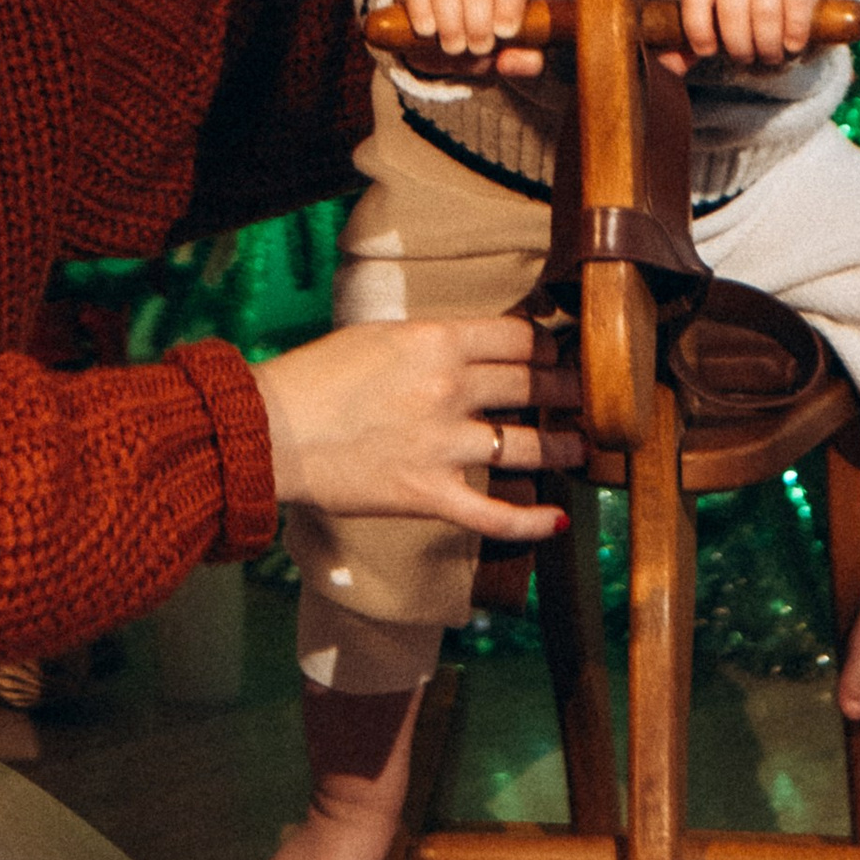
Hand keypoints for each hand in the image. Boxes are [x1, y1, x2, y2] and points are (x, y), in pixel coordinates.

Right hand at [252, 318, 583, 540]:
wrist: (274, 431)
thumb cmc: (316, 377)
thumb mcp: (377, 336)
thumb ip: (429, 341)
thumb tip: (469, 347)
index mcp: (436, 341)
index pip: (518, 337)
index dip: (547, 344)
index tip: (556, 352)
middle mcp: (449, 389)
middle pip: (531, 385)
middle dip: (566, 389)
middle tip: (586, 394)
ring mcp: (443, 445)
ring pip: (527, 447)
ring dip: (563, 448)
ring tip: (580, 448)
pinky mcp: (430, 494)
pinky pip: (495, 513)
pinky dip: (531, 522)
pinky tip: (555, 521)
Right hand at [389, 0, 542, 78]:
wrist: (440, 42)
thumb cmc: (483, 46)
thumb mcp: (506, 57)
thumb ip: (522, 63)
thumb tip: (509, 62)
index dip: (509, 5)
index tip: (504, 33)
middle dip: (478, 23)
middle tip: (477, 48)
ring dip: (450, 21)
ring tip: (453, 47)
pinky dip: (422, 12)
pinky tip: (427, 31)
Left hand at [678, 0, 832, 64]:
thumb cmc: (749, 9)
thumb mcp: (719, 22)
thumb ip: (692, 44)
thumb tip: (671, 66)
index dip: (698, 29)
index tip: (708, 52)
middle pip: (732, 11)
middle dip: (740, 48)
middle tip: (749, 60)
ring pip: (764, 12)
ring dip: (768, 46)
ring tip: (772, 57)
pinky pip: (796, 5)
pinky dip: (793, 33)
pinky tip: (793, 45)